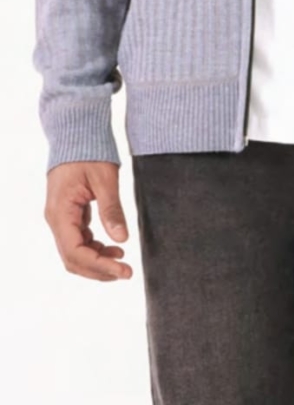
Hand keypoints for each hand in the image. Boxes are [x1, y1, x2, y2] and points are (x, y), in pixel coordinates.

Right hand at [44, 161, 133, 281]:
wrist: (76, 131)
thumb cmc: (89, 150)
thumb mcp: (105, 179)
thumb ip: (112, 210)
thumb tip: (122, 239)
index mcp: (60, 212)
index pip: (76, 252)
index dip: (99, 266)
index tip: (124, 270)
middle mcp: (56, 219)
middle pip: (73, 259)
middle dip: (99, 269)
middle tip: (126, 272)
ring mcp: (61, 217)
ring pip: (75, 252)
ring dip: (97, 261)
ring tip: (122, 260)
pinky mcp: (69, 214)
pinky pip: (79, 240)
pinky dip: (95, 248)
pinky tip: (113, 247)